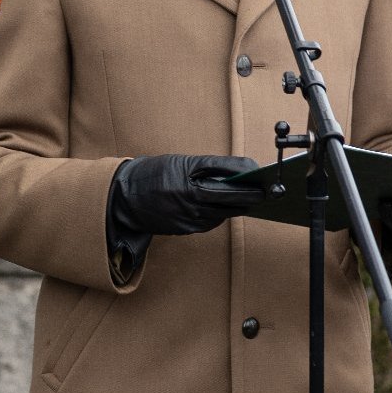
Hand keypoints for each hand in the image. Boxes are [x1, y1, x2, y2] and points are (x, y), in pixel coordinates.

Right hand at [109, 154, 264, 236]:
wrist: (125, 198)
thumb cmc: (155, 174)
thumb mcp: (181, 163)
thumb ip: (210, 168)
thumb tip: (242, 172)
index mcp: (189, 176)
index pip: (228, 176)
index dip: (248, 178)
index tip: (263, 176)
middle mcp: (190, 198)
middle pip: (231, 198)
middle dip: (251, 196)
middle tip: (266, 193)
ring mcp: (188, 216)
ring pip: (224, 213)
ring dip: (237, 206)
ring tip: (249, 199)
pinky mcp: (186, 229)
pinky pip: (211, 222)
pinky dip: (220, 214)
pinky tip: (223, 208)